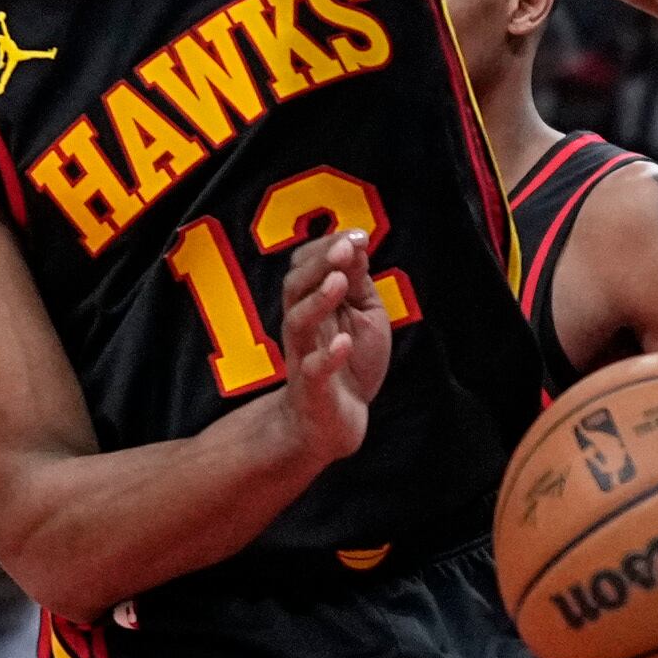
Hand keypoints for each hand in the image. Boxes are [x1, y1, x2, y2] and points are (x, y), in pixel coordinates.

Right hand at [274, 229, 390, 465]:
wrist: (333, 423)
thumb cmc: (348, 363)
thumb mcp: (362, 314)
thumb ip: (357, 282)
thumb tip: (357, 242)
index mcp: (312, 303)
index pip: (305, 264)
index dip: (327, 246)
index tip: (357, 234)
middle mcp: (302, 326)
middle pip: (295, 286)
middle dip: (319, 262)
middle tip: (345, 247)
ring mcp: (304, 357)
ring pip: (297, 322)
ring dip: (318, 300)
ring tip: (338, 282)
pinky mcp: (312, 390)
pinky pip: (313, 371)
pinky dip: (327, 356)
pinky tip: (343, 343)